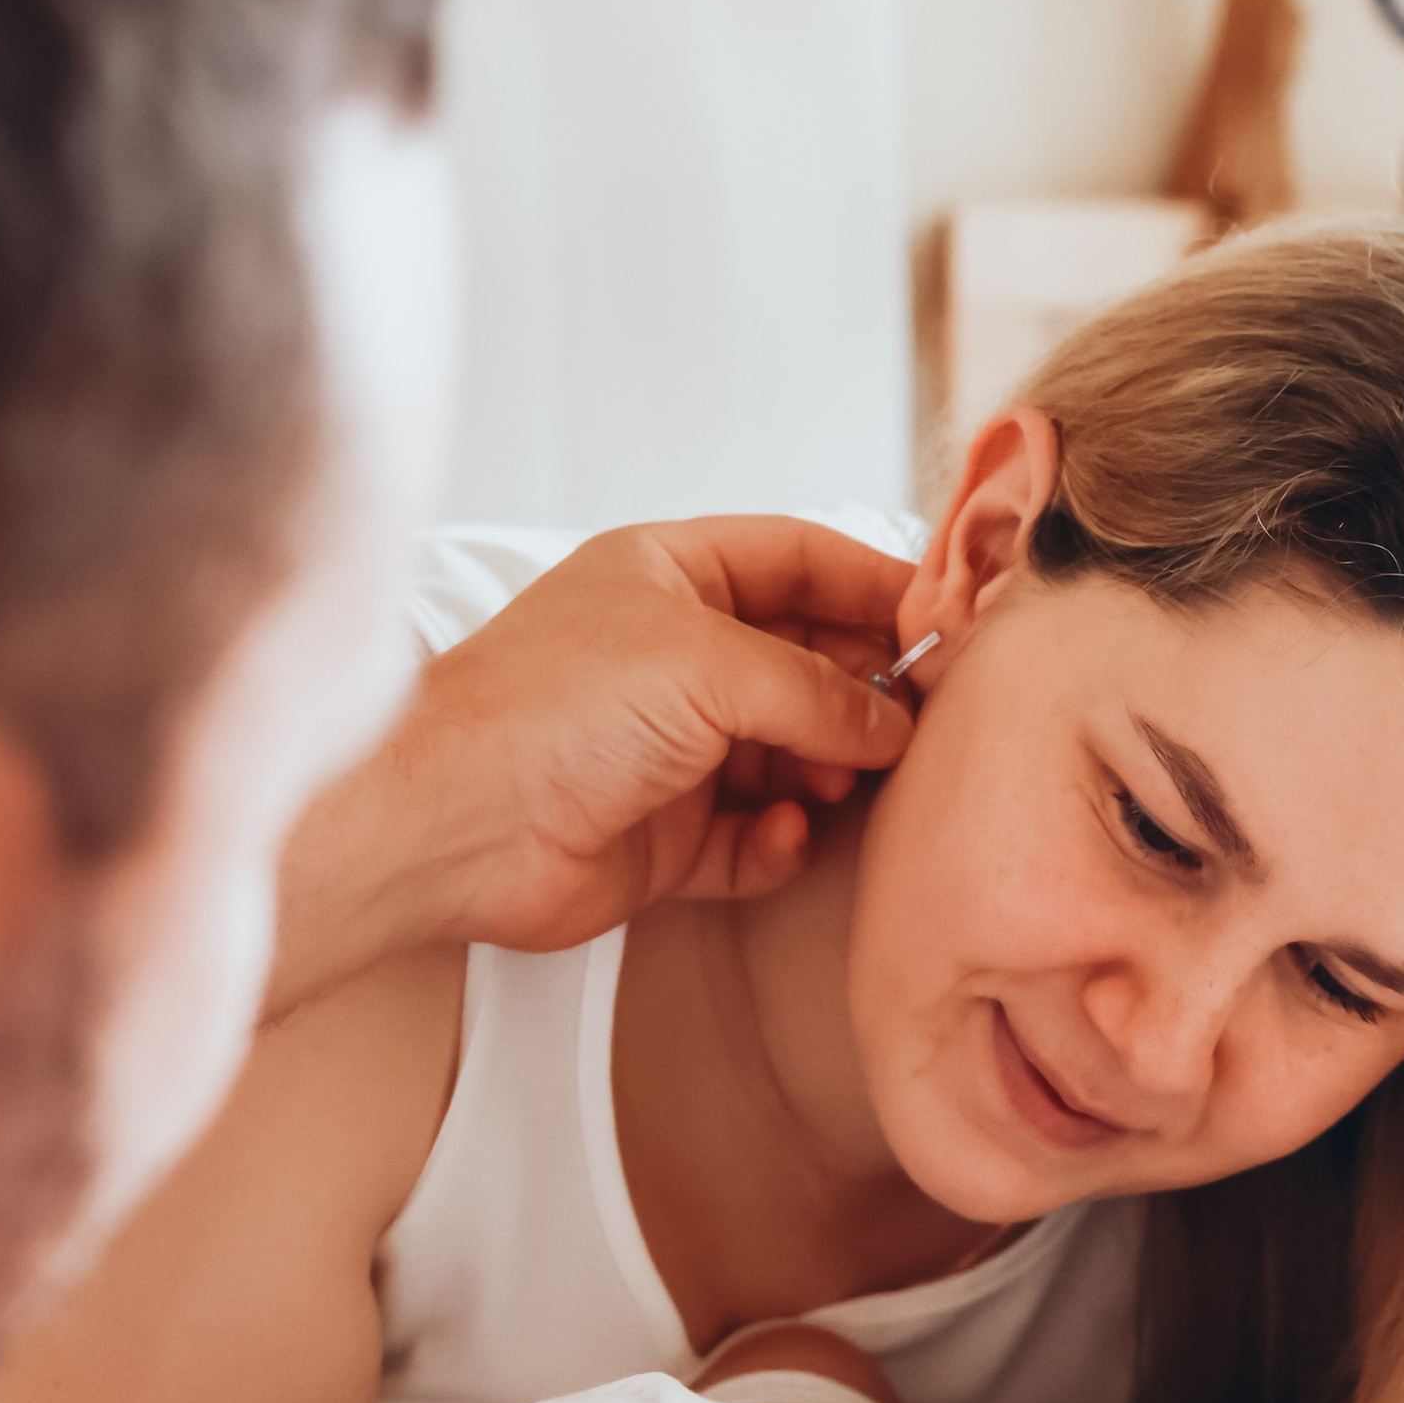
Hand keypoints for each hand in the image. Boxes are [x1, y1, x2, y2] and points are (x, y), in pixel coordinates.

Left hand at [275, 516, 918, 1005]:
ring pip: (790, 758)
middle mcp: (672, 659)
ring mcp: (670, 750)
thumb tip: (892, 722)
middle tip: (919, 724)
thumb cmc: (553, 709)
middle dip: (862, 693)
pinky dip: (780, 841)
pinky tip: (780, 836)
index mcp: (671, 577)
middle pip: (805, 664)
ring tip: (841, 785)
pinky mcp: (666, 839)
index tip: (946, 626)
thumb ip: (816, 689)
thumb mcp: (708, 662)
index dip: (875, 585)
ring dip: (827, 773)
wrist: (457, 822)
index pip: (800, 561)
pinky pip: (755, 839)